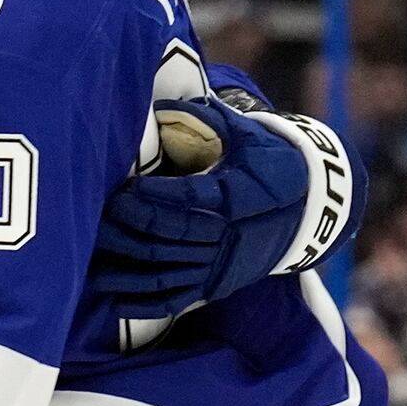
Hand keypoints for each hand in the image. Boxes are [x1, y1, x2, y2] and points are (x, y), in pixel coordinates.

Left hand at [95, 96, 362, 320]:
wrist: (314, 211)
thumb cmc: (274, 165)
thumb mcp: (251, 138)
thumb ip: (212, 120)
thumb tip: (169, 102)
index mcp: (234, 198)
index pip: (186, 200)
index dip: (152, 197)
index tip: (123, 190)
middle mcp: (226, 236)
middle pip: (169, 237)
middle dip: (130, 231)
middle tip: (96, 221)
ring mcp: (221, 265)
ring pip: (167, 273)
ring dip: (128, 272)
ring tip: (92, 267)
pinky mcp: (218, 285)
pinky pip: (178, 300)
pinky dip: (146, 304)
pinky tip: (116, 302)